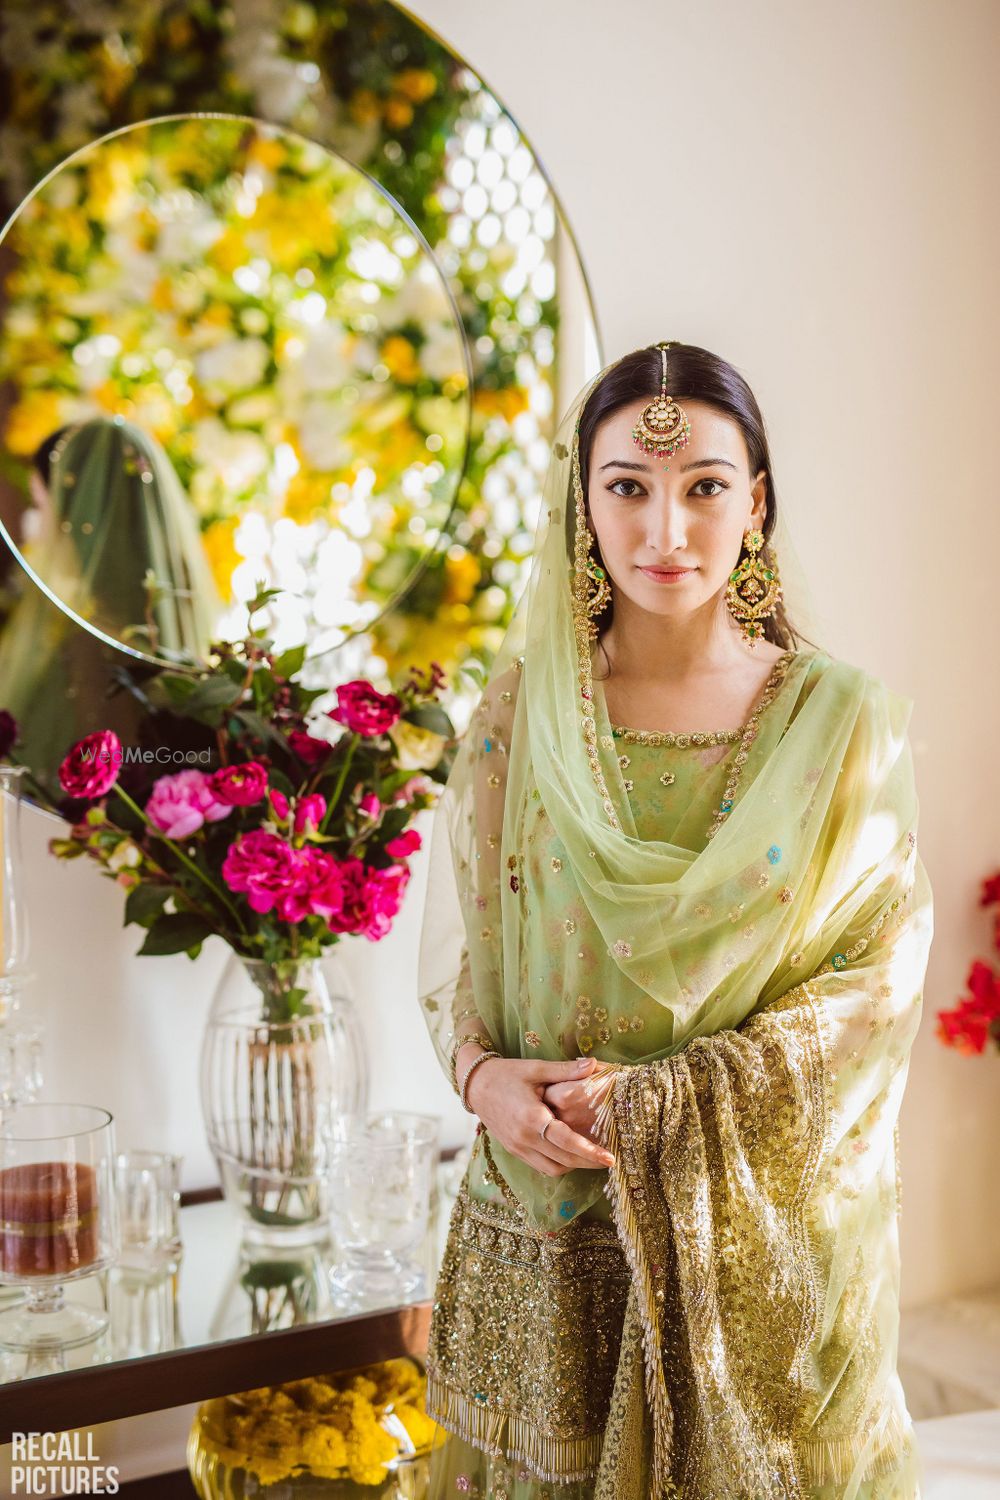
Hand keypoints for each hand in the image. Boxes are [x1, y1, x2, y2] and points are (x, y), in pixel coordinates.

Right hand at [459, 1048, 615, 1176]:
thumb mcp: (536, 1068)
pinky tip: (569, 1153)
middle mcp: (524, 1138)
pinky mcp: (514, 1150)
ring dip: (573, 1165)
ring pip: (553, 1168)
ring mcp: (518, 1147)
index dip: (589, 1152)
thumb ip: (566, 1070)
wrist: (475, 1085)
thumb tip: (595, 1064)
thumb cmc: (507, 1074)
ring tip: (591, 1157)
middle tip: (608, 1159)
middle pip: (563, 1160)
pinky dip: (558, 1164)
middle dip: (588, 1163)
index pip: (566, 1141)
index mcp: (532, 1118)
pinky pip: (541, 1166)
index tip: (609, 1158)